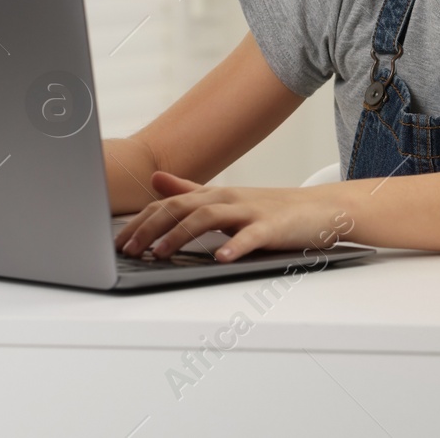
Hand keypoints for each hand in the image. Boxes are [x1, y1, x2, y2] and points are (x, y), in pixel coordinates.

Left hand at [112, 170, 356, 261]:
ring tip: (160, 254)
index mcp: (213, 194)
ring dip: (180, 235)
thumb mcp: (225, 198)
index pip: (168, 204)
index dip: (141, 221)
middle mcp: (227, 198)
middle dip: (150, 229)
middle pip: (181, 208)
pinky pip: (251, 236)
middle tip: (129, 250)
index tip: (119, 241)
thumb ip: (189, 189)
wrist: (320, 209)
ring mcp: (249, 211)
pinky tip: (220, 259)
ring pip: (208, 217)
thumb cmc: (271, 208)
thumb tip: (156, 180)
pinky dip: (234, 246)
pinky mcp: (272, 227)